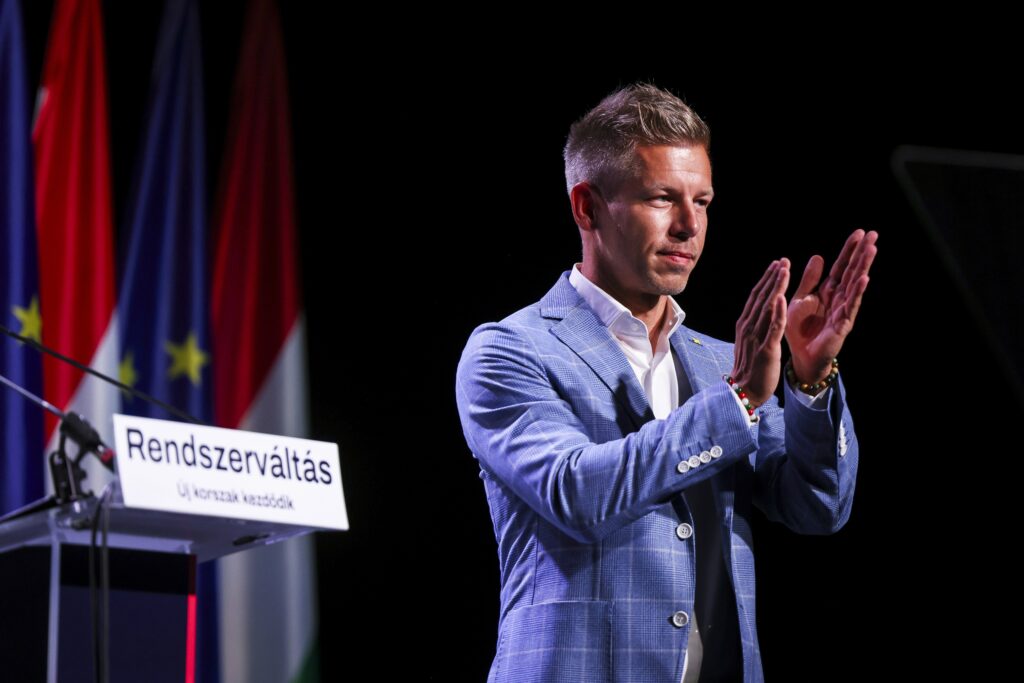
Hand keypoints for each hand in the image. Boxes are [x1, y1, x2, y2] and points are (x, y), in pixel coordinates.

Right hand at [731, 258, 789, 406]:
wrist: (744, 391)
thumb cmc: (750, 368)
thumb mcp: (750, 341)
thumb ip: (755, 325)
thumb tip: (763, 311)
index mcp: (745, 324)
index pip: (756, 297)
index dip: (767, 279)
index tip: (776, 265)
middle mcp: (748, 327)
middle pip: (761, 297)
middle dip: (773, 277)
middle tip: (783, 260)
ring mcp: (756, 337)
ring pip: (767, 307)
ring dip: (776, 287)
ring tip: (785, 270)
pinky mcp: (766, 349)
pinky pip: (773, 328)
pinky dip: (777, 312)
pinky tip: (782, 298)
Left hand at [786, 229, 877, 383]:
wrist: (800, 356)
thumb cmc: (800, 329)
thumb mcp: (800, 299)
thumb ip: (809, 280)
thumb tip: (818, 256)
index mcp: (827, 290)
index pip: (841, 266)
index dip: (849, 250)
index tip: (859, 232)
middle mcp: (839, 298)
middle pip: (852, 271)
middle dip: (862, 253)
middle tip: (873, 234)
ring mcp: (843, 310)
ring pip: (855, 285)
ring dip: (863, 267)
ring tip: (872, 249)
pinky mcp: (843, 324)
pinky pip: (850, 306)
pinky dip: (857, 292)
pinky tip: (864, 279)